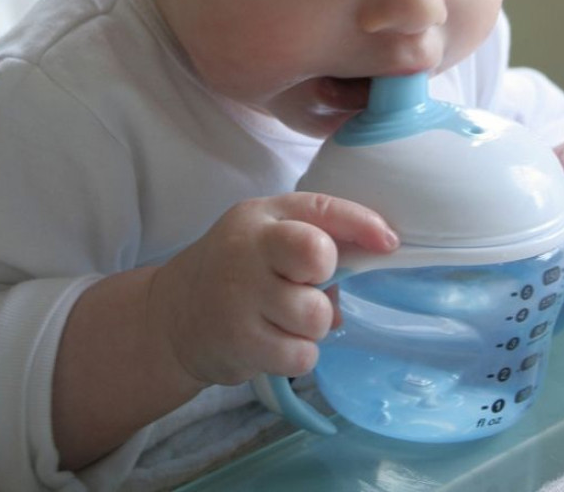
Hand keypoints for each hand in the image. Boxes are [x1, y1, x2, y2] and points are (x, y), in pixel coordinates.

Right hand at [146, 192, 398, 387]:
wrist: (174, 313)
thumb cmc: (238, 268)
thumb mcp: (267, 237)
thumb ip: (313, 241)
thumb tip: (367, 266)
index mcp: (263, 215)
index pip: (319, 209)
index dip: (361, 223)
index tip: (389, 242)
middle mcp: (249, 248)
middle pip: (317, 256)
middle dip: (324, 276)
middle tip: (306, 286)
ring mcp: (240, 295)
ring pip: (316, 315)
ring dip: (312, 324)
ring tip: (287, 319)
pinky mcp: (239, 341)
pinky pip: (301, 355)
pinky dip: (298, 354)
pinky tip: (274, 342)